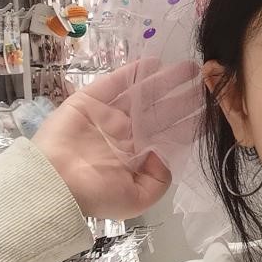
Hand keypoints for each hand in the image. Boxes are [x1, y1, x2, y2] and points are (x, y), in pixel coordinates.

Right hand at [32, 58, 202, 218]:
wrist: (54, 184)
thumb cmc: (95, 194)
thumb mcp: (137, 198)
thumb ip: (159, 180)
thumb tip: (166, 154)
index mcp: (134, 157)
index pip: (165, 135)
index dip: (185, 121)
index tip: (207, 108)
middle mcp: (123, 134)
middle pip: (158, 111)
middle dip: (180, 97)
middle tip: (203, 80)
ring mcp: (106, 116)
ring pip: (141, 94)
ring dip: (163, 81)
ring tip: (187, 68)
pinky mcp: (89, 101)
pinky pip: (113, 83)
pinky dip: (132, 72)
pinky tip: (153, 63)